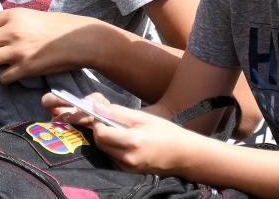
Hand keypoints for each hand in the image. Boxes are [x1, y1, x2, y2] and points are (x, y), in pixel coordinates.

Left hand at [0, 9, 90, 82]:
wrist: (80, 39)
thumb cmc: (57, 25)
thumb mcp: (30, 15)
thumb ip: (9, 21)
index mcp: (12, 16)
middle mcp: (12, 32)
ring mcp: (18, 51)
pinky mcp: (26, 69)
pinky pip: (2, 77)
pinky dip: (5, 77)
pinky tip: (13, 72)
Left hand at [44, 93, 206, 175]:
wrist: (183, 155)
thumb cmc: (165, 132)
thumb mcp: (142, 118)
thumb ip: (117, 113)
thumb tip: (95, 106)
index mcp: (132, 142)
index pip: (100, 133)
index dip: (98, 122)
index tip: (103, 115)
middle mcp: (127, 158)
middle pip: (99, 142)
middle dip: (100, 130)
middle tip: (110, 121)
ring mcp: (127, 168)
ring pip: (103, 150)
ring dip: (106, 139)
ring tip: (120, 132)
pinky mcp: (127, 172)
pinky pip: (111, 157)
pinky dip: (112, 148)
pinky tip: (124, 142)